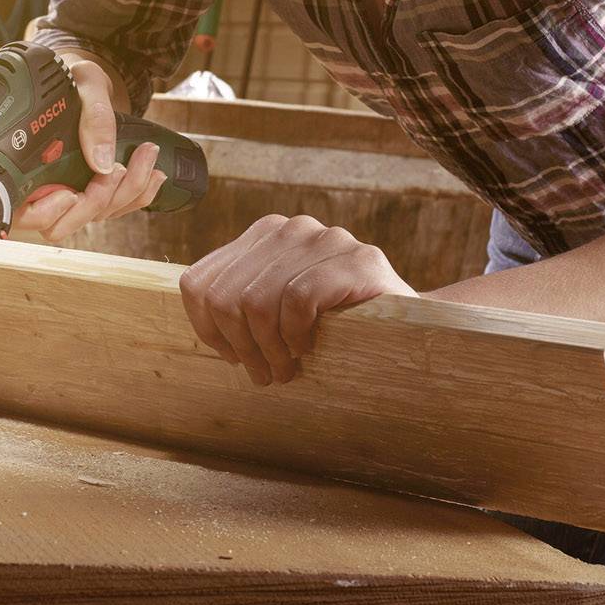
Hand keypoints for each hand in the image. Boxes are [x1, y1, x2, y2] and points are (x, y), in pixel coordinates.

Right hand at [11, 49, 165, 241]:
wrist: (87, 80)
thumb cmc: (75, 79)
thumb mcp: (86, 85)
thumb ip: (93, 117)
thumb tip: (101, 162)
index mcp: (27, 164)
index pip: (26, 213)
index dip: (47, 212)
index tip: (69, 192)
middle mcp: (46, 184)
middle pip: (64, 224)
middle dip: (96, 202)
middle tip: (116, 168)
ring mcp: (73, 191)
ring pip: (97, 216)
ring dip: (126, 192)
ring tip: (145, 156)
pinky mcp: (98, 190)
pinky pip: (120, 207)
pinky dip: (141, 192)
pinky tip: (153, 170)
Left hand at [178, 213, 414, 385]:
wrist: (405, 327)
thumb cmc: (332, 326)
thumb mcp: (275, 311)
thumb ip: (239, 306)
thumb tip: (202, 324)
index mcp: (260, 236)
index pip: (199, 282)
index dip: (207, 329)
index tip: (233, 357)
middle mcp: (289, 228)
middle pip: (226, 297)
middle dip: (240, 347)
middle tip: (264, 376)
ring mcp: (325, 239)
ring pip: (258, 301)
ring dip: (269, 350)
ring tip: (286, 371)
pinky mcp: (358, 258)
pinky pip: (299, 300)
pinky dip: (296, 335)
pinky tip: (309, 350)